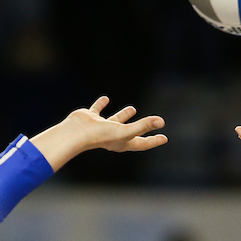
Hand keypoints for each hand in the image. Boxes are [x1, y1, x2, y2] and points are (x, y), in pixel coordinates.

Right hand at [31, 96, 165, 170]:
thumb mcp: (126, 130)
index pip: (142, 142)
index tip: (164, 138)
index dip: (154, 140)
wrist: (76, 133)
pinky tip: (106, 98)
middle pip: (132, 132)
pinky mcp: (91, 118)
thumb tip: (162, 122)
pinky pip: (98, 110)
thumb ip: (143, 125)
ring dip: (124, 115)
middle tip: (153, 125)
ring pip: (116, 121)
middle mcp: (114, 136)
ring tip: (133, 108)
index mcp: (123, 142)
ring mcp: (102, 127)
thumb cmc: (101, 136)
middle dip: (142, 129)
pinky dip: (101, 104)